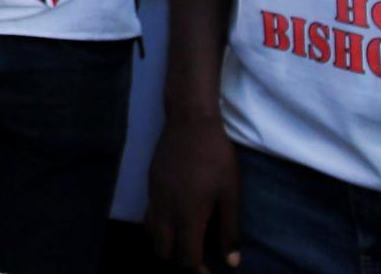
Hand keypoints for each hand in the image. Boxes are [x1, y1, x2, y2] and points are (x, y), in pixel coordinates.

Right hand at [146, 113, 238, 269]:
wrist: (190, 122)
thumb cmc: (216, 157)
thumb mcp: (230, 194)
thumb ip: (229, 229)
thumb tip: (231, 261)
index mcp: (188, 215)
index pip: (186, 258)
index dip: (197, 271)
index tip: (211, 273)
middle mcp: (166, 211)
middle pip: (162, 251)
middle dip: (177, 262)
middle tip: (197, 260)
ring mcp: (154, 197)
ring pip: (151, 235)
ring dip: (165, 245)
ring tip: (183, 242)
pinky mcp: (151, 185)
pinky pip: (149, 216)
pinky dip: (158, 228)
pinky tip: (174, 220)